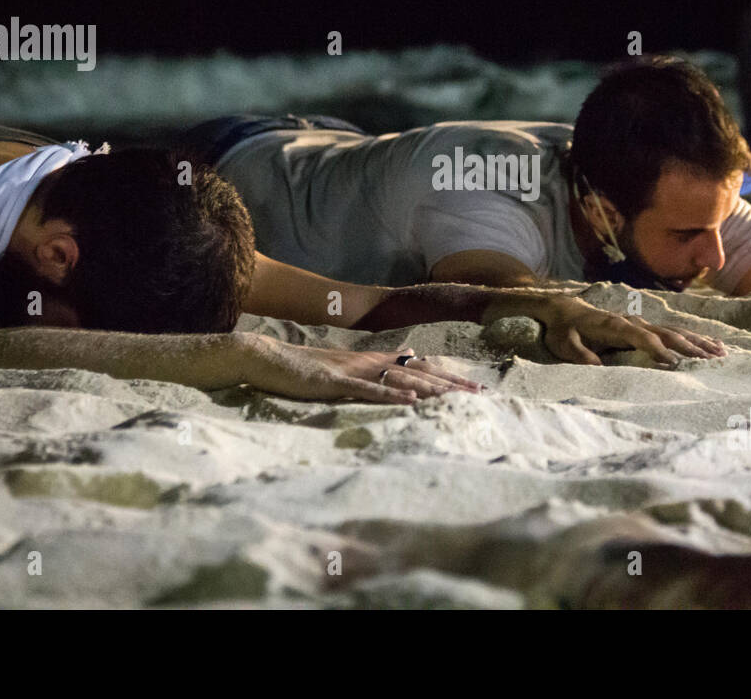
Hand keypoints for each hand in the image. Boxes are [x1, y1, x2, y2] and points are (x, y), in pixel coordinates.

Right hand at [236, 337, 480, 403]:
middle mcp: (369, 361)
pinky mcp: (335, 381)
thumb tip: (410, 352)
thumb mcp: (347, 363)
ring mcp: (353, 371)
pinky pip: (368, 389)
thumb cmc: (306, 366)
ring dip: (431, 390)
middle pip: (419, 372)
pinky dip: (391, 394)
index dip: (450, 377)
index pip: (421, 366)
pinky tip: (411, 400)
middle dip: (451, 385)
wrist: (269, 358)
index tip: (477, 388)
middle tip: (481, 395)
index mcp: (373, 359)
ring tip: (457, 399)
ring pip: (400, 379)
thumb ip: (379, 362)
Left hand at [537, 297, 725, 367]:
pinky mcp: (644, 326)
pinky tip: (711, 345)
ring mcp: (640, 322)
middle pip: (666, 334)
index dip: (658, 350)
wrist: (563, 310)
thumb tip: (597, 369)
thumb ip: (580, 356)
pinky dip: (693, 338)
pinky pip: (673, 331)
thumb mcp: (564, 344)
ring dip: (698, 342)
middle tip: (712, 361)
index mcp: (615, 325)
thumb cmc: (563, 330)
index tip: (675, 364)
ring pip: (675, 331)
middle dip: (689, 347)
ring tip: (721, 353)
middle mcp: (633, 321)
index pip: (642, 338)